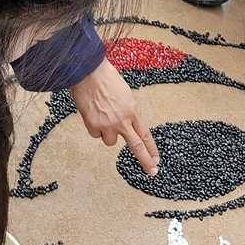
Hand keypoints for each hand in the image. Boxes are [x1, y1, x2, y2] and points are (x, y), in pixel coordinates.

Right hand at [70, 57, 159, 175]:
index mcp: (133, 111)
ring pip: (110, 142)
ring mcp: (107, 124)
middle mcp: (122, 120)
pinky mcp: (93, 125)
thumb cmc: (106, 79)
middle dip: (146, 160)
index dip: (151, 149)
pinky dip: (94, 127)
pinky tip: (93, 113)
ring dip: (107, 133)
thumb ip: (128, 113)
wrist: (88, 73)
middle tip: (152, 171)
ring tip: (103, 116)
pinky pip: (96, 134)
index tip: (156, 160)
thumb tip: (127, 126)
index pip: (145, 135)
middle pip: (136, 146)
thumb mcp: (125, 95)